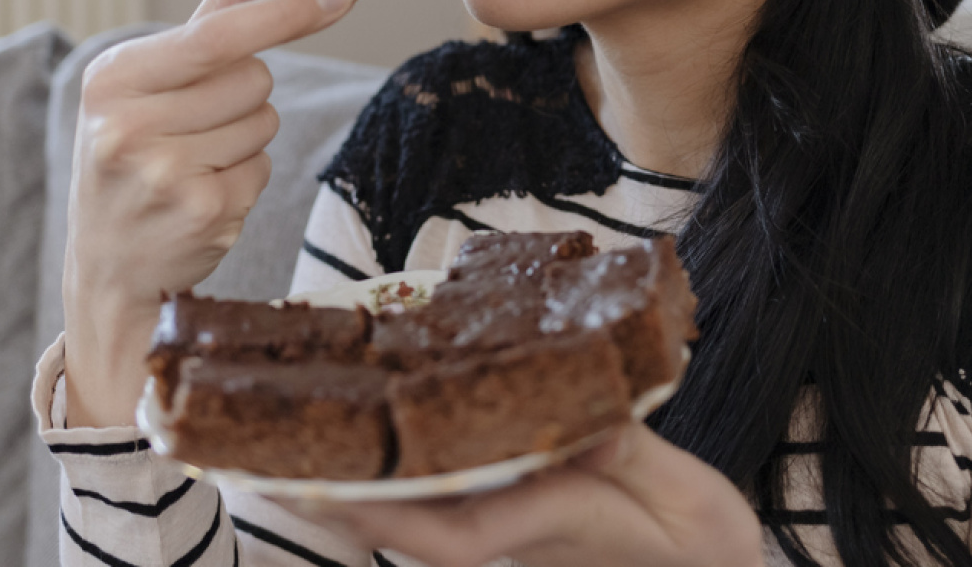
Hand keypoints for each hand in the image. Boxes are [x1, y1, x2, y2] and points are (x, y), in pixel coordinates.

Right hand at [61, 0, 357, 427]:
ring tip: (195, 162)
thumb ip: (200, 29)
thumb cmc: (128, 159)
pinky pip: (264, 168)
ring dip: (247, 137)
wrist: (106, 266)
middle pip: (254, 78)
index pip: (218, 35)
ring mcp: (166, 175)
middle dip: (246, 94)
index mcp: (112, 78)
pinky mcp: (204, 214)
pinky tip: (204, 194)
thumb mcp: (141, 89)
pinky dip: (246, 177)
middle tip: (197, 125)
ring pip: (265, 122)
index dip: (286, 11)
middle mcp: (129, 125)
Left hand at [278, 423, 764, 566]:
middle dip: (343, 497)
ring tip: (290, 448)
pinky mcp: (525, 514)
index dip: (390, 512)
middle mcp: (520, 534)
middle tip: (262, 468)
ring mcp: (516, 528)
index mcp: (556, 526)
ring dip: (359, 484)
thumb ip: (632, 456)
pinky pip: (448, 498)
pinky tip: (371, 439)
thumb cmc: (709, 549)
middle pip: (415, 523)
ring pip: (422, 513)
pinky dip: (403, 470)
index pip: (458, 534)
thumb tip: (584, 422)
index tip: (331, 492)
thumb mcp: (686, 498)